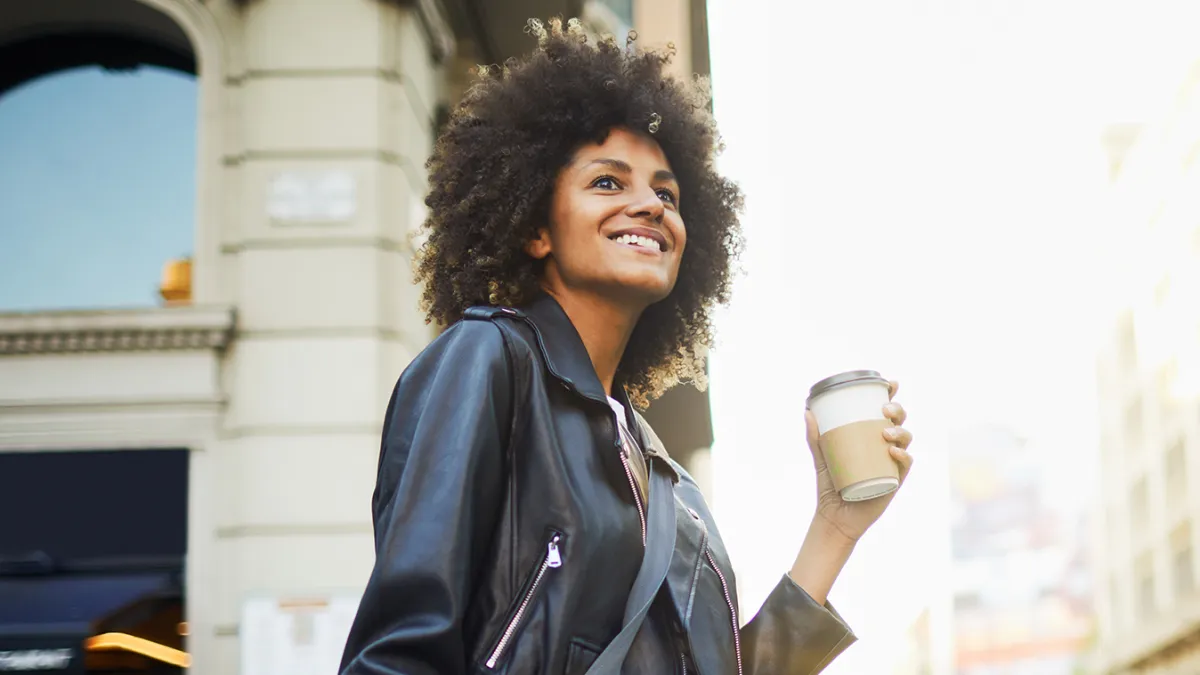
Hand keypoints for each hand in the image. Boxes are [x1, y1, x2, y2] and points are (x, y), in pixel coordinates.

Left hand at [805, 380, 913, 543]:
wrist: (834, 516)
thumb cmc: (830, 484)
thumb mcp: (821, 457)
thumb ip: (815, 436)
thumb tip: (807, 411)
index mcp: (871, 437)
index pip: (886, 413)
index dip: (892, 396)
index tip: (891, 383)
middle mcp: (885, 448)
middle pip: (900, 422)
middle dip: (897, 410)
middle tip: (884, 409)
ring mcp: (892, 464)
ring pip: (906, 441)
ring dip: (900, 431)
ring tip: (885, 432)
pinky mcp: (895, 481)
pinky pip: (905, 466)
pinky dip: (903, 456)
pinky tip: (894, 452)